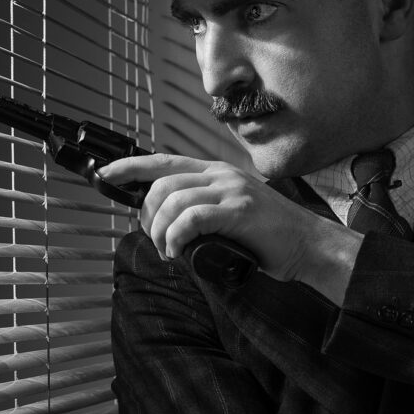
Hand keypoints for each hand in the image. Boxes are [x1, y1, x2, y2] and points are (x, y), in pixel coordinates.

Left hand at [100, 153, 361, 296]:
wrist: (308, 245)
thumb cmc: (269, 237)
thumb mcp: (231, 213)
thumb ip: (203, 209)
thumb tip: (166, 225)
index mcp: (217, 172)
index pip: (164, 161)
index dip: (130, 166)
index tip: (105, 174)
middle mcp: (222, 174)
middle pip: (162, 182)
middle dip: (147, 214)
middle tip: (156, 241)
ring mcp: (231, 189)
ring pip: (173, 200)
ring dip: (161, 230)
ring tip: (169, 252)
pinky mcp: (239, 210)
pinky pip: (192, 217)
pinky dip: (178, 236)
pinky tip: (180, 251)